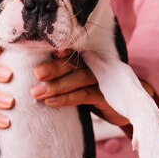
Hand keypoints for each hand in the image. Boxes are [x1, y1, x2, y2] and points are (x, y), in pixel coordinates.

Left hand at [30, 51, 153, 126]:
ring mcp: (103, 79)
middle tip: (36, 73)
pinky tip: (51, 102)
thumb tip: (32, 76)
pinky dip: (67, 98)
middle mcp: (96, 64)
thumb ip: (62, 75)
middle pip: (74, 62)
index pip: (71, 51)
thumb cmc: (95, 91)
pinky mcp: (108, 95)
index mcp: (87, 58)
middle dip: (54, 67)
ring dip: (56, 85)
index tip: (39, 55)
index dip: (57, 51)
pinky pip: (85, 95)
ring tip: (36, 93)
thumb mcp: (79, 81)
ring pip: (79, 78)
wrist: (126, 106)